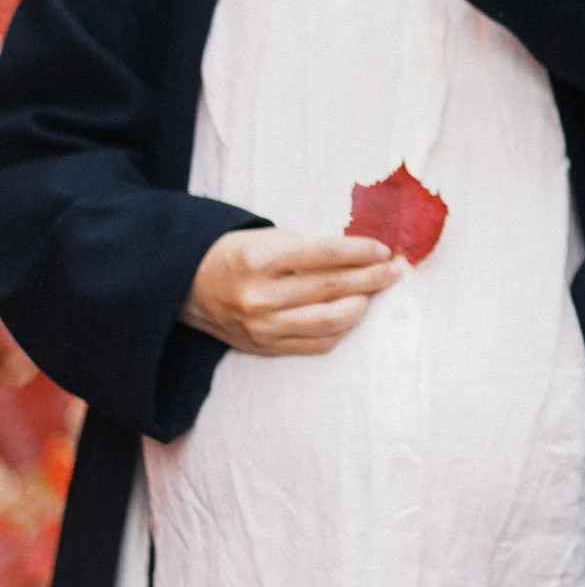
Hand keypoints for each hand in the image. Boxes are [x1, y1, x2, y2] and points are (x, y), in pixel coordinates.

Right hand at [182, 228, 402, 355]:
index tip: (384, 249)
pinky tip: (352, 312)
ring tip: (375, 292)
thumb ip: (311, 248)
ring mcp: (262, 327)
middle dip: (372, 278)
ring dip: (362, 305)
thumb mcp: (267, 239)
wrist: (186, 286)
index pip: (323, 255)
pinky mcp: (265, 347)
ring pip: (330, 321)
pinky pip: (317, 343)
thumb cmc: (237, 254)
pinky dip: (342, 328)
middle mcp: (260, 296)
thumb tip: (364, 254)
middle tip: (395, 270)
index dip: (359, 252)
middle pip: (331, 288)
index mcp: (259, 259)